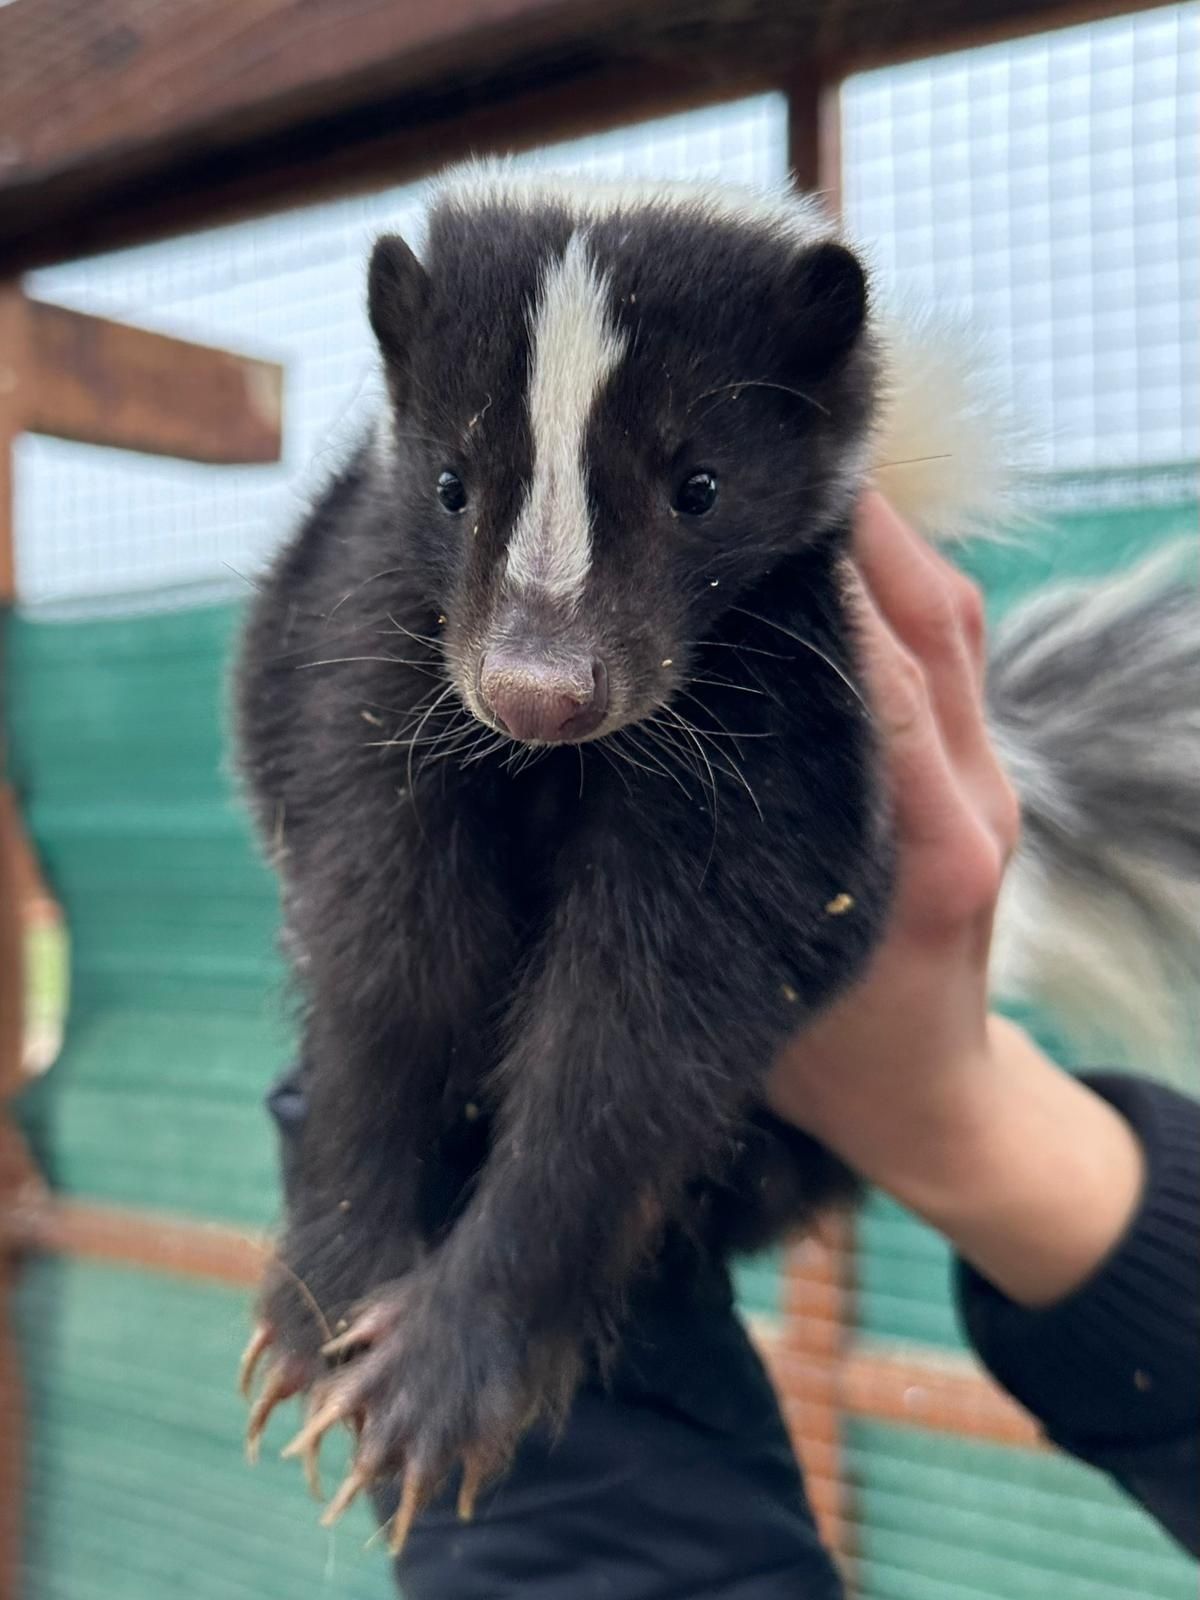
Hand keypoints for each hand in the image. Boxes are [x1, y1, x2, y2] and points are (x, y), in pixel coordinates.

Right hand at [768, 493, 1143, 1306]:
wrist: (931, 1101)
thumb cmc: (831, 1060)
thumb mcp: (754, 983)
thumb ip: (706, 879)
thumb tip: (622, 760)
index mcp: (934, 857)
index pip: (883, 682)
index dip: (819, 593)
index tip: (735, 524)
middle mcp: (979, 802)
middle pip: (936, 620)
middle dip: (854, 529)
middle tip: (756, 461)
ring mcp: (992, 780)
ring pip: (954, 617)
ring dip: (880, 538)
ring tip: (789, 477)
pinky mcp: (985, 768)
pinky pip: (958, 644)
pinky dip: (900, 579)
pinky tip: (832, 547)